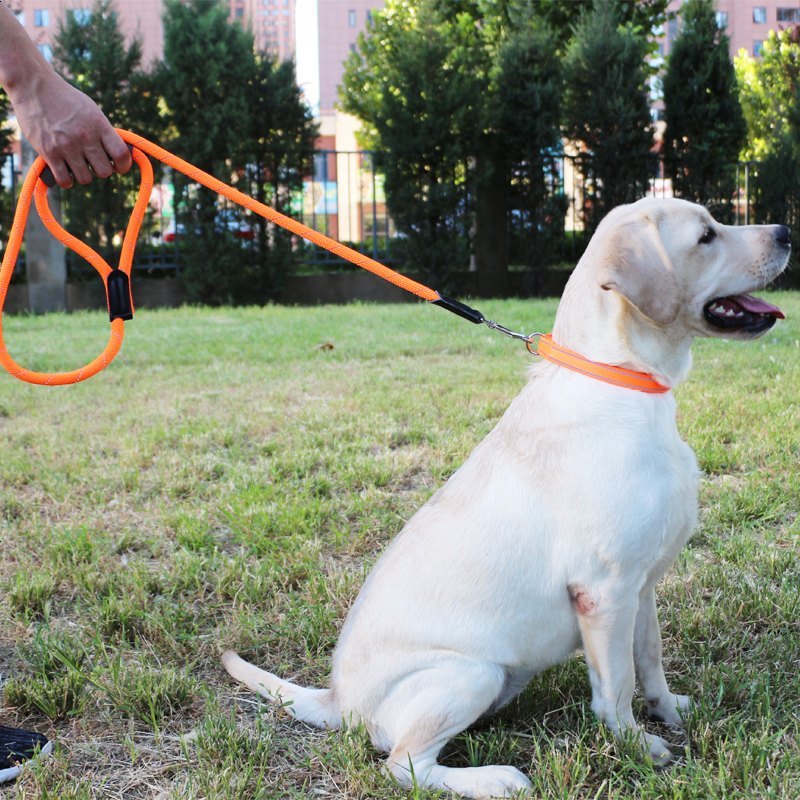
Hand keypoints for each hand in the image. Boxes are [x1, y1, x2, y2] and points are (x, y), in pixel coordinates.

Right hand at [10, 71, 131, 188]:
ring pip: (85, 179)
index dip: (123, 166)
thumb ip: (104, 132)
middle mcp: (85, 137)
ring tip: (77, 164)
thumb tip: (117, 155)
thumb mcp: (91, 111)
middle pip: (104, 172)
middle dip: (101, 170)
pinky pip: (65, 180)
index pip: (121, 155)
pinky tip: (65, 171)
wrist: (33, 86)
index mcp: (99, 125)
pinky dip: (67, 180)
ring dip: (83, 175)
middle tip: (93, 163)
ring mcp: (66, 145)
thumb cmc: (65, 99)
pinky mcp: (49, 152)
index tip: (119, 167)